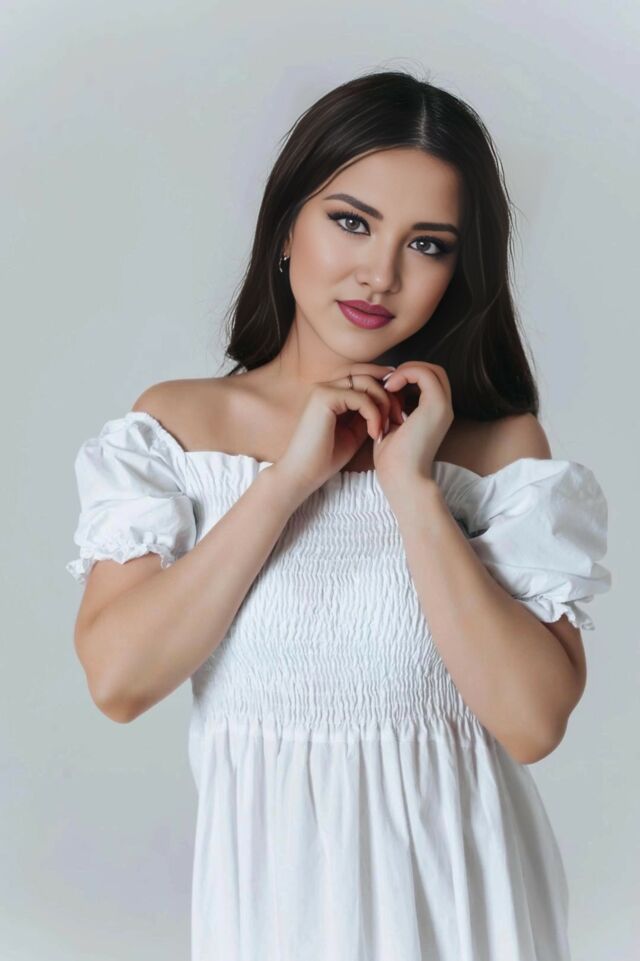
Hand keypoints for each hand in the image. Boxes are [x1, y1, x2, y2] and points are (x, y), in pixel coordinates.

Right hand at [274, 363, 403, 499]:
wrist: (303, 475)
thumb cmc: (326, 458)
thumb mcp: (355, 432)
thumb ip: (368, 414)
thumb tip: (390, 402)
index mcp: (331, 393)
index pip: (363, 376)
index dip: (385, 387)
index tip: (399, 408)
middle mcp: (326, 386)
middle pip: (367, 375)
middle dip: (389, 394)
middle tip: (399, 417)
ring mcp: (323, 389)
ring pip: (366, 382)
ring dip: (383, 404)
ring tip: (386, 428)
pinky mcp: (324, 397)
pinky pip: (361, 397)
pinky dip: (374, 414)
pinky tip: (375, 433)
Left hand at [372, 361, 453, 488]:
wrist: (402, 478)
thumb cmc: (393, 460)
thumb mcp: (393, 426)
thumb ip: (395, 407)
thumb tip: (387, 390)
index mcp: (435, 414)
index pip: (429, 381)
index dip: (408, 376)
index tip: (387, 388)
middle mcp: (443, 408)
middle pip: (434, 371)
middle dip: (409, 370)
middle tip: (388, 383)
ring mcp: (443, 406)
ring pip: (432, 369)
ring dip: (407, 371)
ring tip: (388, 386)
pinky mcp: (436, 406)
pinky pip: (424, 374)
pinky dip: (405, 374)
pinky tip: (389, 388)